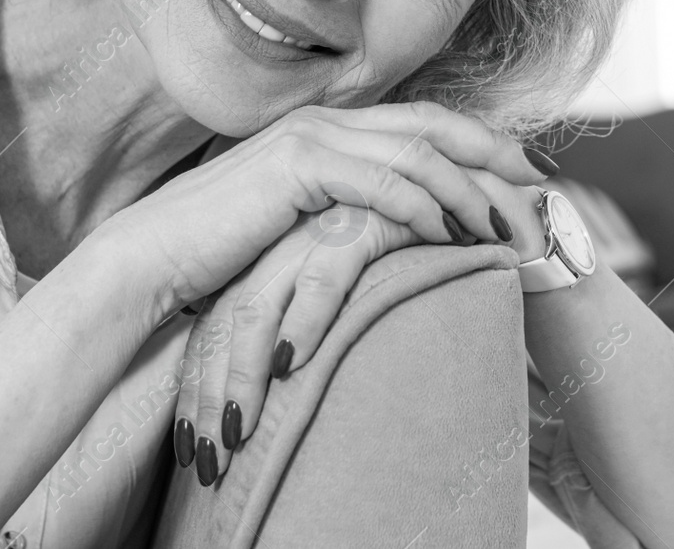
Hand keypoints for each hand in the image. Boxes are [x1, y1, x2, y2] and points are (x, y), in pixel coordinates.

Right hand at [101, 102, 552, 321]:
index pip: (423, 124)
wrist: (153, 260)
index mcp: (330, 130)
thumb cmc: (222, 253)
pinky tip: (452, 230)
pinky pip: (379, 182)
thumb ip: (345, 215)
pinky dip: (422, 204)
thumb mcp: (299, 227)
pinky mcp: (297, 168)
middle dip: (494, 151)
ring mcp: (311, 138)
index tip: (529, 169)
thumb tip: (398, 232)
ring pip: (416, 153)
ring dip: (469, 186)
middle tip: (542, 183)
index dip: (482, 141)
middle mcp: (326, 123)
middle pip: (434, 126)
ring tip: (508, 221)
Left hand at [174, 205, 421, 484]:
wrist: (483, 211)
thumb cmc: (427, 271)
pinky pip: (325, 273)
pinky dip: (303, 320)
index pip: (216, 325)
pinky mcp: (367, 216)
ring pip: (258, 303)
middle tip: (203, 462)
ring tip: (236, 434)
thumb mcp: (355, 306)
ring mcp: (324, 223)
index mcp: (273, 256)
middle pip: (224, 320)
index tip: (190, 450)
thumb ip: (313, 334)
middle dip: (206, 393)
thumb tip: (275, 401)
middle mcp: (288, 238)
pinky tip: (290, 363)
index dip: (198, 386)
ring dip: (240, 375)